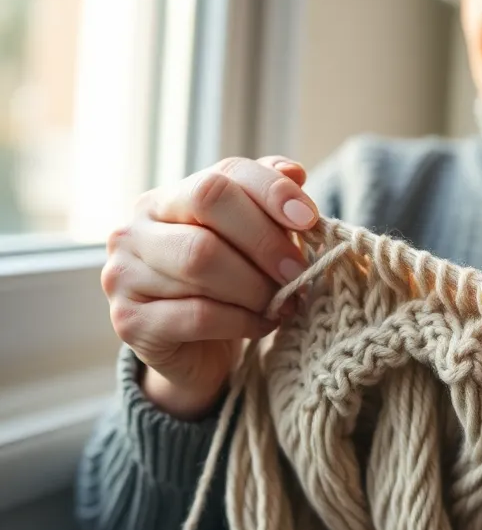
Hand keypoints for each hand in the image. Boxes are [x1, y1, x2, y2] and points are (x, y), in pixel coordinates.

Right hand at [102, 156, 317, 419]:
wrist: (194, 356)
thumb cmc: (226, 288)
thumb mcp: (250, 241)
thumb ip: (267, 202)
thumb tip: (294, 173)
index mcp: (165, 198)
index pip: (221, 175)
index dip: (270, 191)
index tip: (309, 219)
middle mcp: (134, 229)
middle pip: (207, 207)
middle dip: (264, 239)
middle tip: (298, 271)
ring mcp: (124, 274)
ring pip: (202, 262)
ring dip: (257, 286)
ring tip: (284, 302)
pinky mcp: (130, 321)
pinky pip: (199, 314)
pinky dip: (243, 320)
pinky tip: (263, 324)